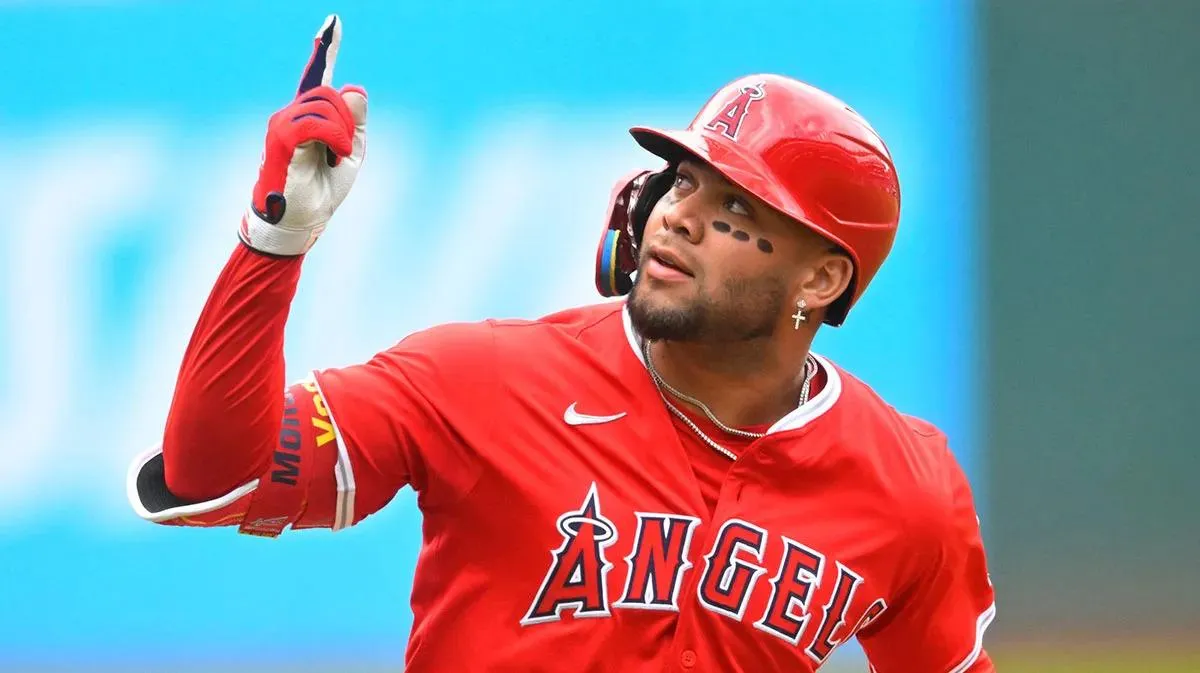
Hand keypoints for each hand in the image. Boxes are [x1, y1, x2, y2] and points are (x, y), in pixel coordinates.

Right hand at [239, 14, 368, 256]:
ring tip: (338, 156)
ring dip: (343, 131)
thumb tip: (355, 90)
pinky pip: (315, 122)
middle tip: (345, 148)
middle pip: (329, 92)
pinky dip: (334, 136)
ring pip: (324, 105)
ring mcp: (282, 123)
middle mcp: (289, 114)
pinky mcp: (281, 139)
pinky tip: (335, 154)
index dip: (325, 49)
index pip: (317, 78)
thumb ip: (356, 123)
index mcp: (306, 117)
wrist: (300, 220)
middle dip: (348, 118)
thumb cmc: (322, 189)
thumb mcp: (350, 152)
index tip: (333, 22)